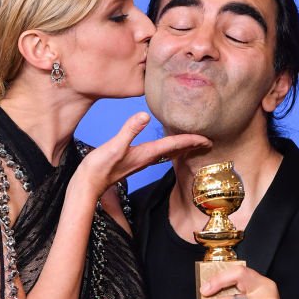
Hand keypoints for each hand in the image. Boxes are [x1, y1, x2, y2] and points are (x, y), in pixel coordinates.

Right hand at [74, 113, 210, 198]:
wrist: (88, 184)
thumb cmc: (99, 167)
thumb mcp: (115, 146)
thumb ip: (129, 130)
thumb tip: (144, 115)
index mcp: (147, 153)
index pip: (174, 145)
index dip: (192, 140)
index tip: (208, 139)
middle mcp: (147, 158)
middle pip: (176, 151)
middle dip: (192, 146)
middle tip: (209, 142)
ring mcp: (141, 161)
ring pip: (168, 153)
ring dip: (182, 148)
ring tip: (194, 144)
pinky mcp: (133, 161)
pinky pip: (158, 154)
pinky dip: (168, 150)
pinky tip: (167, 148)